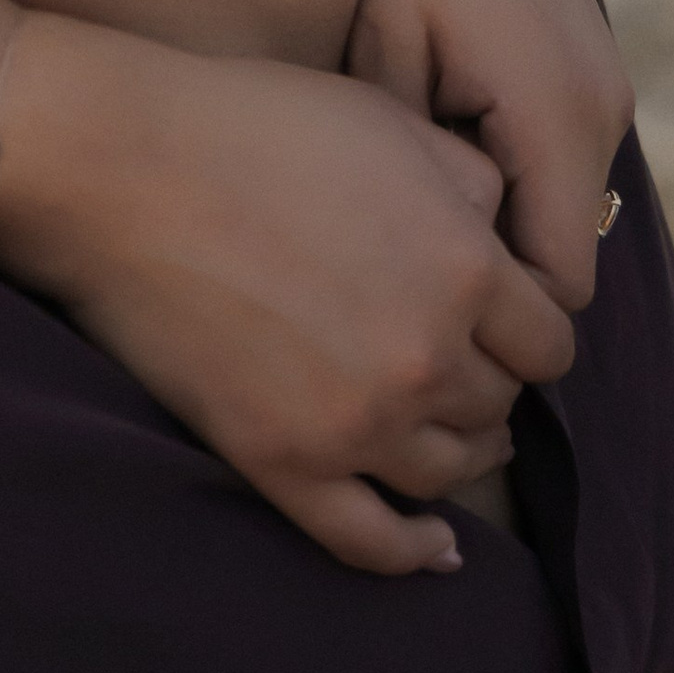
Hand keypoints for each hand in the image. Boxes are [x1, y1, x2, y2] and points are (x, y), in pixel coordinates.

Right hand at [0, 16, 577, 576]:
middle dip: (487, 378)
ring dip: (456, 448)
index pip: (549, 340)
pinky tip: (434, 546)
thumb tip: (505, 235)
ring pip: (449, 470)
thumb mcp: (391, 122)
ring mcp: (354, 422)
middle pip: (500, 404)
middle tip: (457, 356)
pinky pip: (369, 539)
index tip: (501, 318)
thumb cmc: (256, 126)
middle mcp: (425, 357)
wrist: (124, 170)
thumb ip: (473, 184)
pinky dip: (411, 550)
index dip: (527, 326)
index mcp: (465, 268)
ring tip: (441, 425)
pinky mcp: (283, 463)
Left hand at [351, 0, 632, 311]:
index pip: (554, 287)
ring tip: (387, 219)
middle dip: (483, 285)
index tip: (399, 332)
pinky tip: (413, 149)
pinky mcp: (579, 58)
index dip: (486, 327)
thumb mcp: (378, 59)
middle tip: (379, 294)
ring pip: (553, 206)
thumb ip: (411, 177)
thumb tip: (418, 278)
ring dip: (487, 224)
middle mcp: (603, 105)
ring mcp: (600, 78)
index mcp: (560, 114)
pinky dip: (494, 174)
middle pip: (559, 255)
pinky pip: (548, 155)